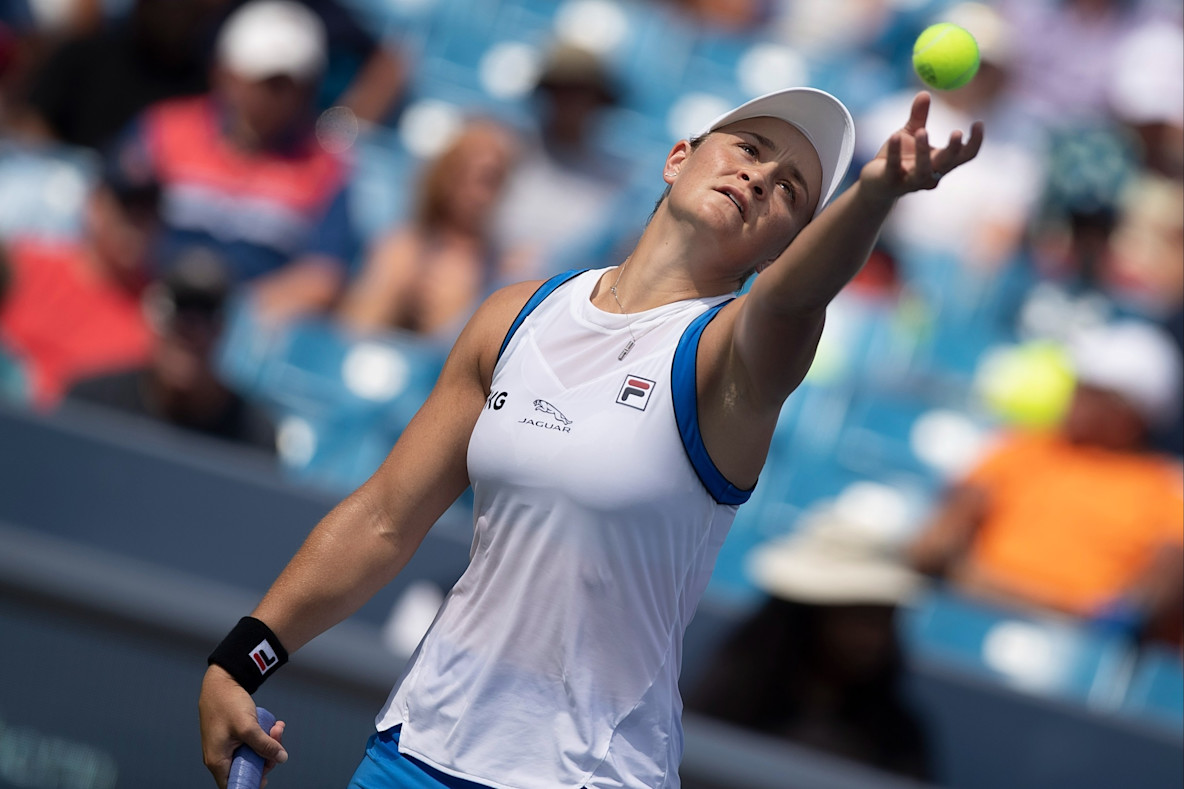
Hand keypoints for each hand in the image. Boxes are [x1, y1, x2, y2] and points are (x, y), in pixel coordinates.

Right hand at [199, 664, 287, 787]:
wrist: (221, 682)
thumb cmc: (227, 703)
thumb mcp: (248, 726)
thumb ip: (264, 745)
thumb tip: (281, 758)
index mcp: (217, 760)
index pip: (234, 785)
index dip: (252, 782)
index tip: (267, 774)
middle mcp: (220, 757)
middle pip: (248, 769)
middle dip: (267, 756)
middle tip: (278, 740)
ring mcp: (227, 747)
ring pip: (253, 754)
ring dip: (268, 743)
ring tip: (277, 728)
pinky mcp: (234, 737)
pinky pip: (252, 743)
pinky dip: (263, 736)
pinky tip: (274, 725)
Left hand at [860, 91, 983, 200]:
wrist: (874, 183)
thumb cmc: (898, 158)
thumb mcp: (910, 134)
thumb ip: (919, 116)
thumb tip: (924, 92)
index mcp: (940, 163)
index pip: (964, 156)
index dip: (975, 142)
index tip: (978, 123)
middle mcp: (930, 175)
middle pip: (947, 164)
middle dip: (954, 149)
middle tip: (957, 132)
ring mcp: (910, 182)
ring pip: (922, 170)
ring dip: (923, 151)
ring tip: (922, 131)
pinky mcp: (890, 182)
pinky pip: (894, 167)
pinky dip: (895, 152)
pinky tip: (895, 135)